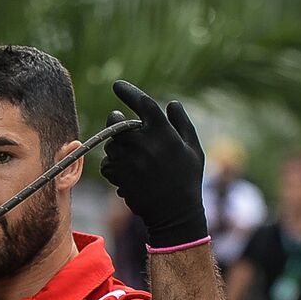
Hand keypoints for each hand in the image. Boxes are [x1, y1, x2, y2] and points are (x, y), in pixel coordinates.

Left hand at [99, 80, 207, 248]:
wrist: (174, 214)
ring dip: (116, 146)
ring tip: (133, 157)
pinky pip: (107, 164)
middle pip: (117, 122)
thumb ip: (182, 124)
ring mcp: (128, 160)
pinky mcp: (117, 175)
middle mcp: (142, 143)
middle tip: (120, 123)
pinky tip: (127, 172)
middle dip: (116, 120)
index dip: (128, 92)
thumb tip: (172, 103)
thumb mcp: (193, 149)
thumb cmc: (187, 178)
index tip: (117, 85)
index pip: (142, 103)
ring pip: (111, 144)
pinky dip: (112, 165)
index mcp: (163, 132)